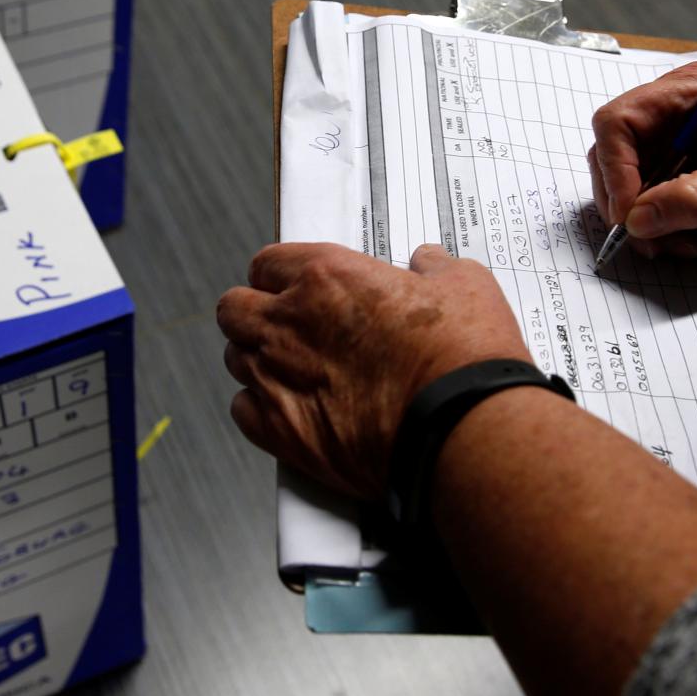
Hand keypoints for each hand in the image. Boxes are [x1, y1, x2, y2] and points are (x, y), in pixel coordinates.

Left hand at [216, 242, 530, 497]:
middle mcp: (289, 323)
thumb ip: (433, 268)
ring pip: (235, 359)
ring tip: (292, 373)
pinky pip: (242, 411)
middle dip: (253, 314)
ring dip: (257, 361)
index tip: (293, 289)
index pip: (266, 264)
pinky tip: (288, 411)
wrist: (462, 429)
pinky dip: (259, 410)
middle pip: (233, 308)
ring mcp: (278, 379)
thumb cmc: (463, 357)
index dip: (278, 277)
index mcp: (325, 277)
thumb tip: (427, 263)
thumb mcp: (463, 285)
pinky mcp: (281, 432)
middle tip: (284, 329)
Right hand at [588, 62, 696, 256]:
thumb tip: (637, 221)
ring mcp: (673, 141)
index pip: (618, 124)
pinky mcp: (681, 168)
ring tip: (692, 246)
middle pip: (614, 158)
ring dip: (652, 225)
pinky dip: (670, 228)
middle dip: (631, 206)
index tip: (629, 215)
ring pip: (630, 186)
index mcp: (686, 93)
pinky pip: (655, 201)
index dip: (614, 170)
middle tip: (655, 242)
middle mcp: (670, 113)